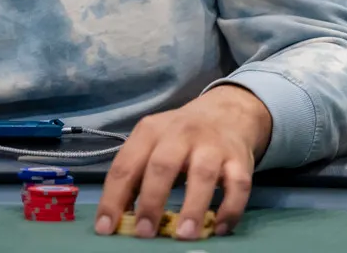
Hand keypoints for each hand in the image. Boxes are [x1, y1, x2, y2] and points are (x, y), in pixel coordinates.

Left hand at [95, 85, 271, 240]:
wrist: (226, 112)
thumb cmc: (178, 137)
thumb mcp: (152, 144)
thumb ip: (135, 174)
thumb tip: (117, 217)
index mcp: (150, 131)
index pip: (125, 165)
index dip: (113, 198)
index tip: (106, 228)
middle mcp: (181, 134)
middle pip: (162, 165)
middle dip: (152, 201)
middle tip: (145, 233)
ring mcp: (212, 146)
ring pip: (203, 174)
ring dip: (193, 206)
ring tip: (184, 235)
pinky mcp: (239, 160)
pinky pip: (238, 185)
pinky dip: (230, 208)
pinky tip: (219, 228)